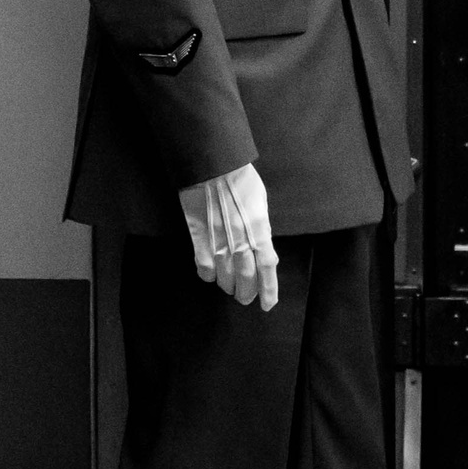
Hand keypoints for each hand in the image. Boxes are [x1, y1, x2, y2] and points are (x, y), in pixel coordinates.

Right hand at [180, 162, 278, 309]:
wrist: (212, 164)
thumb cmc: (240, 178)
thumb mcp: (260, 201)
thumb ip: (262, 227)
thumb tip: (263, 248)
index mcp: (259, 228)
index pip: (267, 266)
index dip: (268, 289)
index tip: (268, 304)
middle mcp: (240, 238)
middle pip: (246, 276)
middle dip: (246, 292)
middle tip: (245, 298)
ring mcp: (218, 239)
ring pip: (225, 275)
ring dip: (228, 286)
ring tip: (230, 289)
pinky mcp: (199, 236)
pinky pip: (203, 265)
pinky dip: (208, 275)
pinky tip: (211, 276)